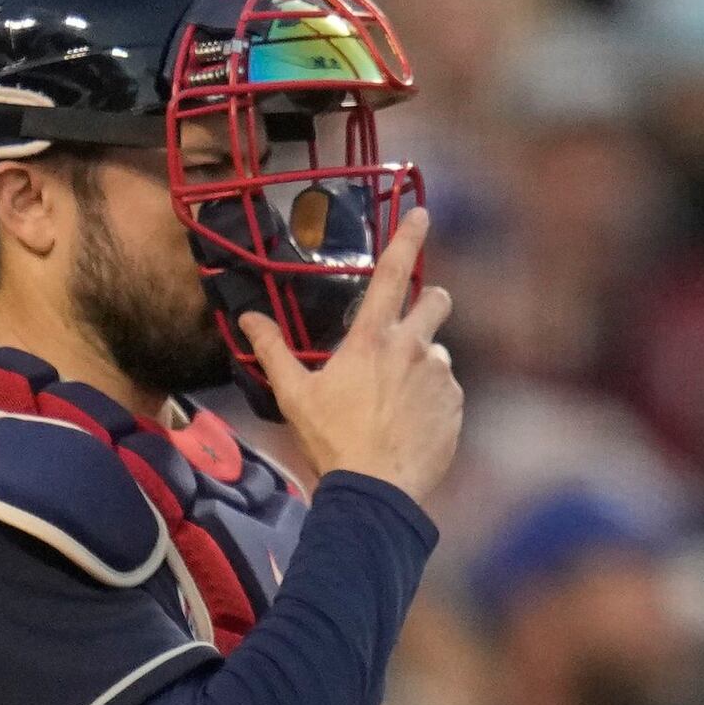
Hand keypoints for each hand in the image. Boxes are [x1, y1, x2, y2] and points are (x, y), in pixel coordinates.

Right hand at [247, 206, 462, 505]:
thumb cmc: (331, 440)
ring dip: (423, 365)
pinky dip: (432, 400)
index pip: (394, 273)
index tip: (422, 213)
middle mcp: (414, 348)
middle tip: (409, 328)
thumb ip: (272, 350)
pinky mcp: (456, 407)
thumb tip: (247, 316)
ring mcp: (441, 378)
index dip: (408, 238)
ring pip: (439, 353)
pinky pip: (448, 391)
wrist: (375, 491)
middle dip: (430, 303)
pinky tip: (409, 424)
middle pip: (437, 301)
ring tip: (395, 401)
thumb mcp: (294, 394)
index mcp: (373, 338)